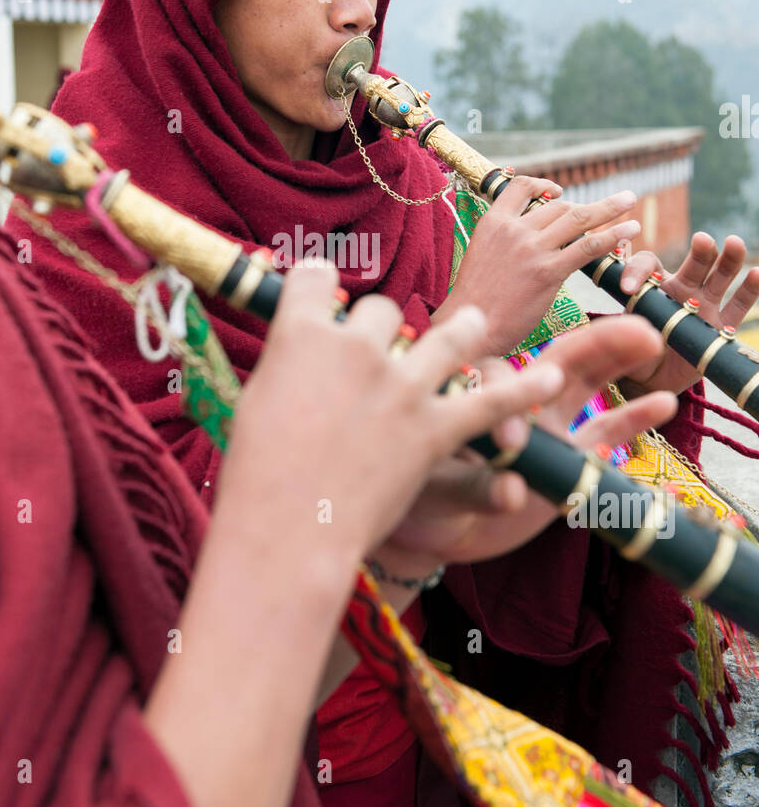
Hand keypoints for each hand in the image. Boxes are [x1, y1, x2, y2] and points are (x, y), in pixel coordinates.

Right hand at [214, 261, 566, 573]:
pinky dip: (523, 390)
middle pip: (382, 310)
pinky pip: (489, 401)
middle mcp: (356, 347)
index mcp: (301, 333)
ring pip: (448, 336)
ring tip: (474, 325)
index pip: (314, 279)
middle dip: (381, 327)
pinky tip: (551, 377)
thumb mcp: (255, 401)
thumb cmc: (255, 473)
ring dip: (463, 331)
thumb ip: (286, 367)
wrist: (287, 527)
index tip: (322, 295)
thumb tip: (299, 355)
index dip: (318, 285)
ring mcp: (402, 385)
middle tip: (376, 351)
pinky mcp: (434, 428)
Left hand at [381, 315, 676, 573]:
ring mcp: (545, 425)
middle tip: (638, 334)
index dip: (510, 396)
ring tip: (653, 341)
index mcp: (473, 398)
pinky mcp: (568, 458)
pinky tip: (666, 403)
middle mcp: (513, 402)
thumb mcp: (439, 495)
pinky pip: (604, 433)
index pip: (496, 378)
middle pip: (555, 361)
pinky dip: (633, 418)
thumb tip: (513, 492)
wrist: (434, 530)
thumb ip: (476, 490)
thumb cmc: (420, 501)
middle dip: (596, 344)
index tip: (512, 442)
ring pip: (585, 383)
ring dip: (619, 359)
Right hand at [432, 176, 640, 356]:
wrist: (470, 326)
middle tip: (614, 202)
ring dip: (608, 209)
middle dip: (586, 207)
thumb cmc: (476, 300)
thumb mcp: (482, 255)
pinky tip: (628, 231)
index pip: (521, 186)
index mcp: (493, 222)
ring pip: (577, 219)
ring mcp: (531, 250)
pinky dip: (611, 237)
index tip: (559, 192)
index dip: (544, 184)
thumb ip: (506, 241)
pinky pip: (587, 247)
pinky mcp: (547, 272)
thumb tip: (533, 236)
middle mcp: (513, 230)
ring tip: (629, 200)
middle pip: (558, 207)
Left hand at [619, 233, 758, 395]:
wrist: (654, 379)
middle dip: (700, 250)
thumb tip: (624, 325)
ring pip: (720, 277)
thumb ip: (624, 327)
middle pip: (694, 263)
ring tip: (734, 243)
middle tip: (701, 240)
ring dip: (729, 259)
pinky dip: (750, 289)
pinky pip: (738, 306)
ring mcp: (705, 305)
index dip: (637, 270)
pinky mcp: (721, 326)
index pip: (648, 264)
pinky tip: (757, 274)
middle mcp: (682, 289)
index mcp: (654, 286)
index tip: (628, 289)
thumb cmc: (635, 351)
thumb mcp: (623, 336)